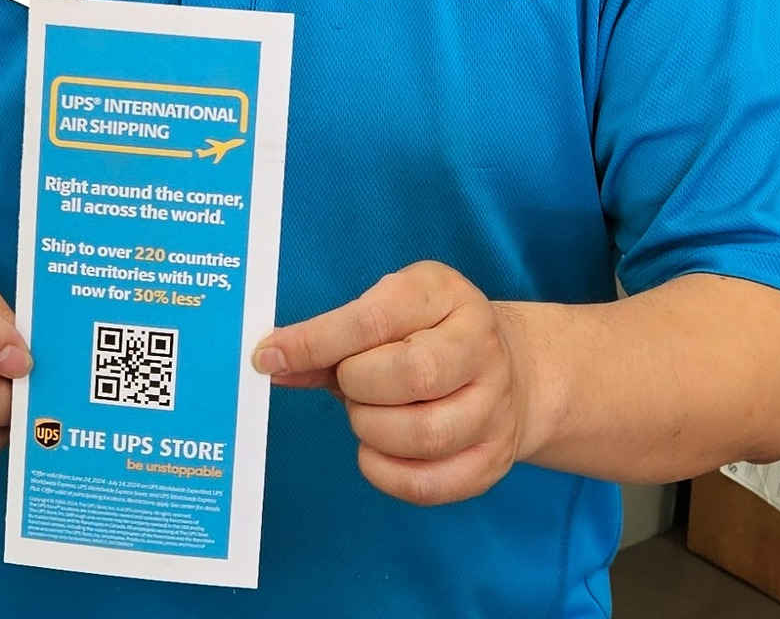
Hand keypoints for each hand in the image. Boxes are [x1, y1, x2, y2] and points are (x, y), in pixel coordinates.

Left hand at [253, 261, 532, 505]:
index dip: (316, 342)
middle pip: (414, 376)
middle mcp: (480, 346)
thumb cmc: (428, 333)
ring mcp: (494, 405)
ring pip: (426, 434)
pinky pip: (430, 484)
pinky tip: (376, 453)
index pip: (376, 319)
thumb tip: (274, 362)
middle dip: (359, 387)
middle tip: (349, 384)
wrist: (510, 367)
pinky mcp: (493, 458)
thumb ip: (331, 340)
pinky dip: (386, 474)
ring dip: (373, 431)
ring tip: (367, 414)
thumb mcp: (386, 311)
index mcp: (445, 295)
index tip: (269, 356)